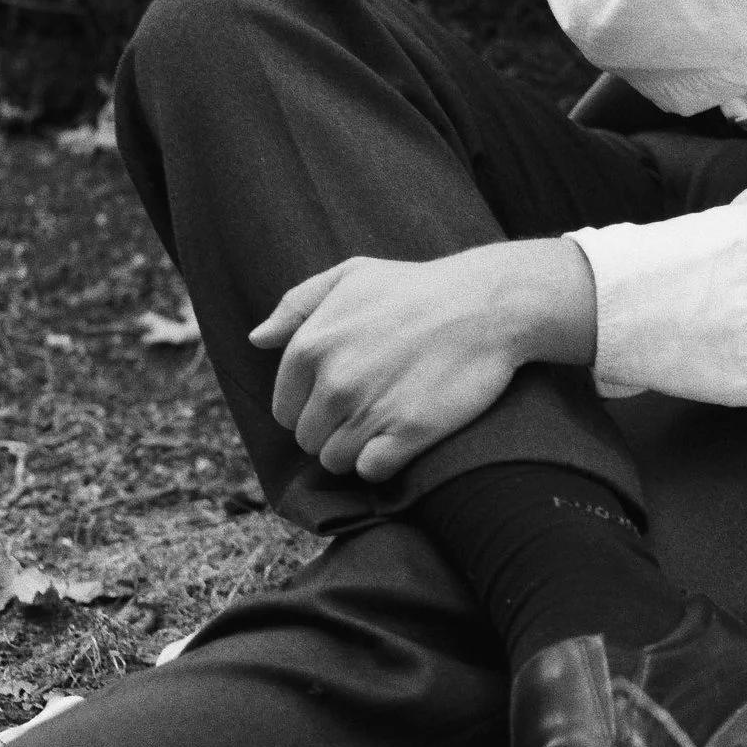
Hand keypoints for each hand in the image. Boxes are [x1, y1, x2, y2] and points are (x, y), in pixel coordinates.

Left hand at [248, 242, 597, 482]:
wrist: (489, 303)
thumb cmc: (418, 287)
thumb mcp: (351, 276)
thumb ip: (296, 305)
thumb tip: (257, 339)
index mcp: (310, 347)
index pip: (284, 410)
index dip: (311, 407)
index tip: (345, 393)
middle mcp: (333, 382)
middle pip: (309, 440)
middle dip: (335, 429)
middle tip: (373, 405)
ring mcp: (370, 410)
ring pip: (337, 461)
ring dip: (359, 449)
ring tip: (389, 420)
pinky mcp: (408, 433)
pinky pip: (372, 471)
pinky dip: (384, 462)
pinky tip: (403, 438)